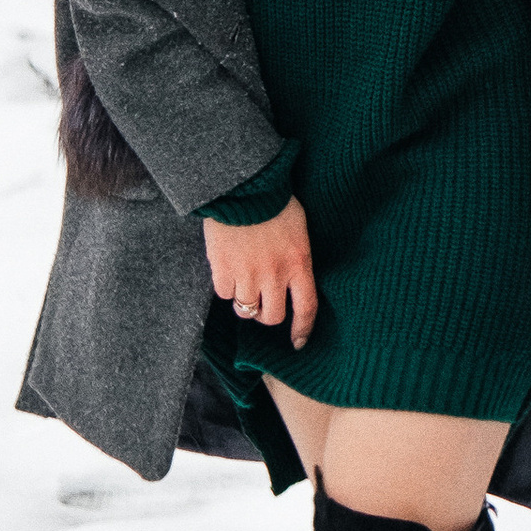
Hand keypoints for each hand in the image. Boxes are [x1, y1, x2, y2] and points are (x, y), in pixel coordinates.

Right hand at [204, 198, 316, 347]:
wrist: (244, 187)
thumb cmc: (274, 202)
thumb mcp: (298, 230)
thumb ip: (295, 258)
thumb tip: (290, 280)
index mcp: (299, 263)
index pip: (306, 307)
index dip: (303, 329)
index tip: (298, 343)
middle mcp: (275, 275)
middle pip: (272, 316)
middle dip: (267, 314)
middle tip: (261, 302)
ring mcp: (248, 274)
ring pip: (246, 310)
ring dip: (245, 303)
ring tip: (243, 284)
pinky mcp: (223, 269)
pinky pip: (224, 294)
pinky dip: (226, 286)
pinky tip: (227, 267)